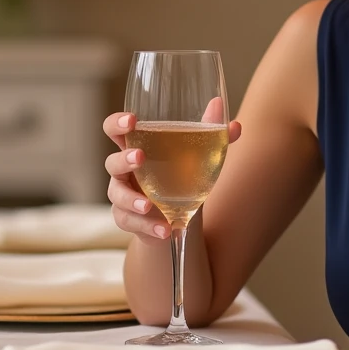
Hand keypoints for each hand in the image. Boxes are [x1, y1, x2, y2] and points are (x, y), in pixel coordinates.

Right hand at [102, 103, 241, 244]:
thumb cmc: (183, 179)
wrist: (178, 220)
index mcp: (138, 147)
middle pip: (112, 161)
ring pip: (117, 195)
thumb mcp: (200, 159)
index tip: (131, 120)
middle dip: (124, 159)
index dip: (118, 123)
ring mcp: (122, 196)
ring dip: (132, 200)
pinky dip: (148, 226)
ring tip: (149, 205)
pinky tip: (164, 229)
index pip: (116, 130)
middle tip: (140, 157)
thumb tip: (236, 124)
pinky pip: (130, 222)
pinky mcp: (127, 219)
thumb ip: (215, 139)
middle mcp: (125, 171)